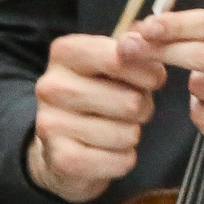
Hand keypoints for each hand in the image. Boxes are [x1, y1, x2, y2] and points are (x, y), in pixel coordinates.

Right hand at [25, 33, 163, 203]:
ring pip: (127, 133)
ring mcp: (50, 124)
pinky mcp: (60, 160)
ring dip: (132, 134)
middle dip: (143, 107)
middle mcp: (50, 86)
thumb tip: (139, 42)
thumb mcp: (116, 64)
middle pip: (130, 101)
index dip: (148, 72)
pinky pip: (118, 161)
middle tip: (131, 109)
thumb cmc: (100, 93)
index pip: (121, 57)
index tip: (152, 80)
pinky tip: (111, 153)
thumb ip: (135, 50)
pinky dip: (124, 159)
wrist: (63, 144)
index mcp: (65, 52)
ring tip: (117, 129)